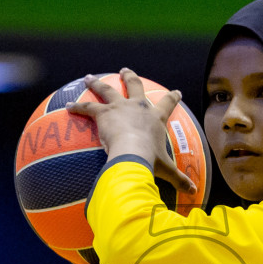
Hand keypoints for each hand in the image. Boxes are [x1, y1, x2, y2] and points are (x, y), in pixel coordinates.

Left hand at [67, 69, 195, 197]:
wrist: (133, 153)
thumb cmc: (151, 160)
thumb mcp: (166, 170)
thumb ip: (179, 179)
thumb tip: (194, 192)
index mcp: (156, 118)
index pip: (168, 103)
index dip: (173, 97)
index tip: (176, 92)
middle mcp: (139, 107)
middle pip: (135, 85)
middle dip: (130, 77)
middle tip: (125, 71)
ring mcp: (120, 107)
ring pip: (107, 89)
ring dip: (98, 83)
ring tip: (90, 77)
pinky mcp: (104, 113)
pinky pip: (88, 107)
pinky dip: (77, 107)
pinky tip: (68, 106)